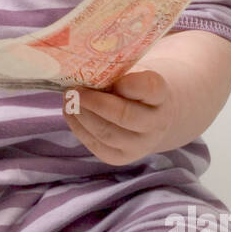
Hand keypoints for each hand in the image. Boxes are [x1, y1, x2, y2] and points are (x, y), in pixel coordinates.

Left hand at [62, 67, 181, 165]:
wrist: (148, 117)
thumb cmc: (133, 88)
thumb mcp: (132, 75)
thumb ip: (115, 74)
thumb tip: (82, 75)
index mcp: (161, 96)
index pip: (150, 88)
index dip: (129, 82)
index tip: (110, 75)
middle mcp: (156, 123)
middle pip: (125, 115)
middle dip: (95, 103)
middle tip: (75, 90)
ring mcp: (140, 145)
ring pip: (107, 133)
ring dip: (83, 115)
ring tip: (69, 100)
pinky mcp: (121, 157)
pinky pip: (97, 145)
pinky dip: (79, 128)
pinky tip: (71, 113)